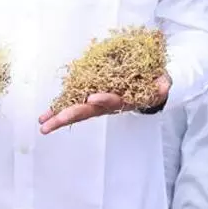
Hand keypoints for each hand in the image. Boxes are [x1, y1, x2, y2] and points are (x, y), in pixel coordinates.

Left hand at [38, 75, 169, 134]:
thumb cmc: (153, 84)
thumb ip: (163, 86)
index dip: (104, 99)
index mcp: (124, 99)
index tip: (93, 98)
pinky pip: (73, 104)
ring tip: (43, 123)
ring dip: (59, 117)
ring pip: (77, 111)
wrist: (149, 88)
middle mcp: (108, 104)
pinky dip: (58, 109)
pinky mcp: (91, 99)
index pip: (113, 100)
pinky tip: (43, 117)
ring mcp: (98, 104)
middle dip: (71, 115)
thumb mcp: (161, 85)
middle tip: (54, 121)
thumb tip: (164, 85)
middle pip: (89, 111)